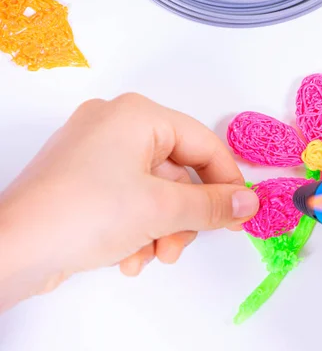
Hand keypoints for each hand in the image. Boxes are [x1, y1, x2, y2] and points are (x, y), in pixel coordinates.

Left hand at [0, 93, 258, 311]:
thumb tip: (250, 202)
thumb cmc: (84, 214)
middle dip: (183, 217)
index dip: (227, 181)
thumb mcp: (162, 209)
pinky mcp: (84, 179)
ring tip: (151, 255)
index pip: (204, 144)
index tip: (241, 214)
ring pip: (156, 192)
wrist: (12, 251)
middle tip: (181, 244)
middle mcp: (117, 125)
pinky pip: (130, 199)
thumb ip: (213, 204)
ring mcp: (97, 152)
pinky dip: (137, 229)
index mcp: (138, 115)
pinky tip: (127, 255)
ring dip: (161, 229)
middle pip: (178, 172)